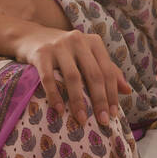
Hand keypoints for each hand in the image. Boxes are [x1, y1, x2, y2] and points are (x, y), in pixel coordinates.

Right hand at [12, 25, 130, 126]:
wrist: (29, 36)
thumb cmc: (64, 51)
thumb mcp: (87, 55)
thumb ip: (107, 70)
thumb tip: (127, 90)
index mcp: (93, 42)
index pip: (107, 70)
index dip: (112, 93)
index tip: (114, 114)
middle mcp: (78, 40)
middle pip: (93, 74)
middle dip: (100, 100)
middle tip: (103, 121)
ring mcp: (58, 46)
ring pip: (73, 77)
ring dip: (79, 101)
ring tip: (82, 120)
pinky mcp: (41, 54)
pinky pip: (48, 78)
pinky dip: (55, 95)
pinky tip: (59, 110)